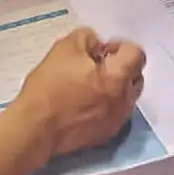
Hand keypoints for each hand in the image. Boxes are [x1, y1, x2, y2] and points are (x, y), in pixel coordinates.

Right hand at [11, 29, 145, 159]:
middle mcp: (124, 103)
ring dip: (114, 86)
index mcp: (119, 79)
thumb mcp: (67, 46)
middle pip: (135, 76)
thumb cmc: (52, 85)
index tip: (100, 50)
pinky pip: (114, 113)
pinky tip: (82, 101)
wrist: (36, 127)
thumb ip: (89, 37)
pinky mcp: (103, 136)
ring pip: (126, 97)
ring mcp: (115, 122)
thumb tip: (98, 46)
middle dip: (120, 66)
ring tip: (87, 83)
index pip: (137, 55)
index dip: (119, 46)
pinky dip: (105, 104)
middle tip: (94, 64)